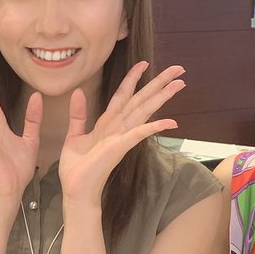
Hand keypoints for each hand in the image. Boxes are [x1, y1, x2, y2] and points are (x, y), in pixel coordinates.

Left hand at [58, 62, 182, 204]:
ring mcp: (121, 137)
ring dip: (162, 97)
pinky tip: (171, 122)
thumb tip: (78, 92)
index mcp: (107, 123)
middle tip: (178, 69)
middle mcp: (118, 128)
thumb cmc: (77, 168)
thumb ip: (78, 114)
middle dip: (159, 83)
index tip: (143, 63)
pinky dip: (154, 127)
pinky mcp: (120, 147)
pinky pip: (139, 134)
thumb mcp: (74, 135)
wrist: (76, 190)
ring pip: (144, 111)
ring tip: (180, 84)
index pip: (123, 95)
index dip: (132, 78)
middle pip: (141, 99)